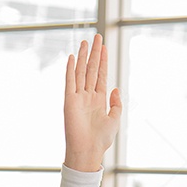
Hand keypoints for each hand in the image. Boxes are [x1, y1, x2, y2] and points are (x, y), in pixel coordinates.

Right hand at [64, 34, 121, 172]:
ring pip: (80, 72)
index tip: (104, 46)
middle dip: (94, 53)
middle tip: (97, 37)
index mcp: (99, 100)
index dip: (103, 61)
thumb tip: (115, 89)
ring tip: (85, 42)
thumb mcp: (115, 119)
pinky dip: (70, 69)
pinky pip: (69, 82)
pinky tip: (72, 57)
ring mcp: (78, 97)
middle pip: (91, 69)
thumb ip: (116, 104)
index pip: (100, 75)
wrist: (88, 150)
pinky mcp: (69, 101)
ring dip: (83, 57)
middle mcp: (88, 96)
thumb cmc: (101, 139)